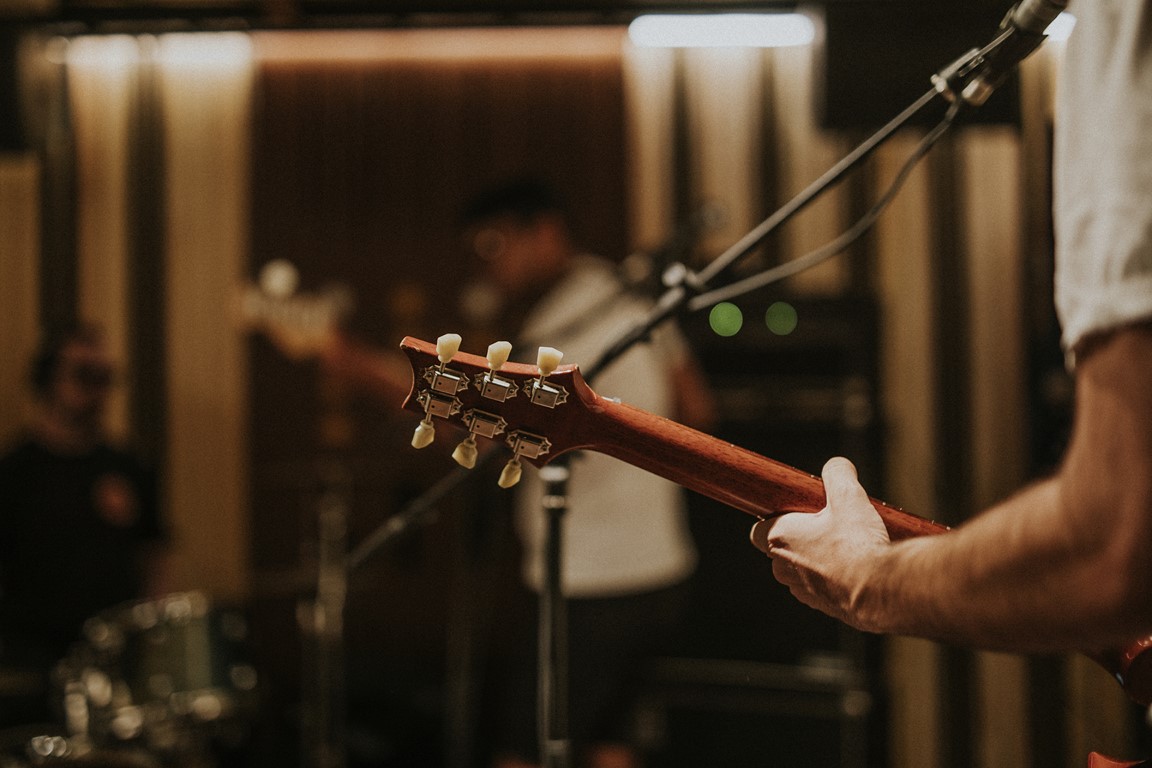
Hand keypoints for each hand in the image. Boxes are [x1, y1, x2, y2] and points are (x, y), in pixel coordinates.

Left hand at [749, 457, 891, 632]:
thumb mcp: (849, 497)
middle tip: (829, 525)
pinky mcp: (822, 606)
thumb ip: (838, 475)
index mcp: (780, 539)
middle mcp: (784, 568)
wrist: (881, 591)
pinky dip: (833, 577)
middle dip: (802, 537)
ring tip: (848, 546)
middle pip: (783, 548)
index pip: (758, 530)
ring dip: (818, 558)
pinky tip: (857, 567)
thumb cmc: (858, 546)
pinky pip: (821, 586)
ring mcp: (802, 590)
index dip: (774, 519)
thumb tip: (837, 466)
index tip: (794, 511)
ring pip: (802, 569)